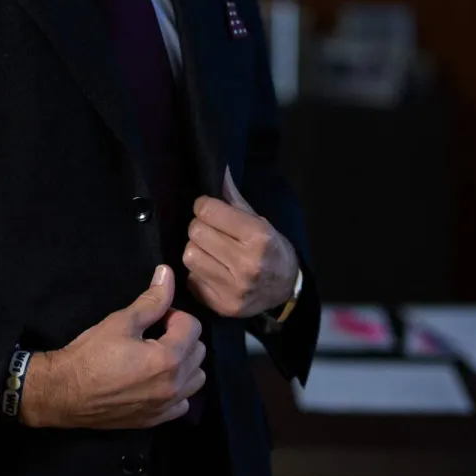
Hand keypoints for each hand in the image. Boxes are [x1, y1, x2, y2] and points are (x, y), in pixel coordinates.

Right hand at [19, 265, 204, 429]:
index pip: (193, 326)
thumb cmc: (91, 354)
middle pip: (198, 352)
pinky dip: (177, 389)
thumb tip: (167, 273)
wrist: (66, 392)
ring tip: (158, 357)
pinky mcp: (157, 420)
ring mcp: (167, 406)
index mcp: (168, 358)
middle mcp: (175, 385)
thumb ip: (151, 300)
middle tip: (154, 335)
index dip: (173, 315)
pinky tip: (155, 381)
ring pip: (196, 379)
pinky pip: (183, 402)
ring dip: (184, 364)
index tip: (153, 319)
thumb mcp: (121, 322)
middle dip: (181, 337)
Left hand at [183, 169, 299, 318]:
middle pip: (195, 232)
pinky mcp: (221, 305)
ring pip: (189, 255)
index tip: (209, 209)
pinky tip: (213, 270)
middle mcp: (246, 264)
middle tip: (211, 231)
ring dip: (196, 249)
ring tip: (211, 250)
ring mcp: (233, 289)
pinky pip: (191, 278)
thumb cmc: (272, 250)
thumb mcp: (259, 221)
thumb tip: (218, 169)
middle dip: (200, 227)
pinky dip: (197, 272)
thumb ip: (233, 198)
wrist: (286, 291)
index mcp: (258, 238)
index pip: (208, 210)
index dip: (204, 206)